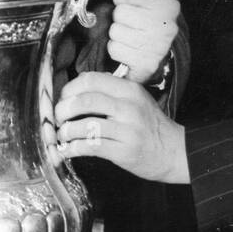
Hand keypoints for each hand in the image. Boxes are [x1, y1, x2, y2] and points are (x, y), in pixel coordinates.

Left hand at [55, 72, 189, 182]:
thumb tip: (74, 92)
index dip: (69, 89)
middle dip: (63, 109)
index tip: (63, 99)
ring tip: (62, 134)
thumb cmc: (149, 126)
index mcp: (129, 90)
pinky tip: (67, 150)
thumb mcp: (136, 100)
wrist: (174, 151)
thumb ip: (111, 93)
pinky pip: (90, 147)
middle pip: (85, 100)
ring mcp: (127, 130)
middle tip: (58, 117)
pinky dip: (72, 148)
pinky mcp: (123, 151)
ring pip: (85, 125)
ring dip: (66, 131)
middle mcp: (129, 107)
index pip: (91, 80)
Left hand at [106, 0, 179, 83]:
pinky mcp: (147, 64)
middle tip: (131, 22)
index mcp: (168, 4)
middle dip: (120, 17)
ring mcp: (158, 46)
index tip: (129, 2)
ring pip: (115, 32)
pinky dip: (117, 49)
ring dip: (117, 34)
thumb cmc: (145, 18)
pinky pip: (115, 50)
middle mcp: (168, 25)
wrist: (157, 52)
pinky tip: (129, 49)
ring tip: (130, 36)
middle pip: (120, 13)